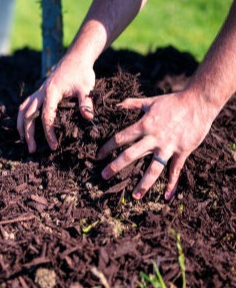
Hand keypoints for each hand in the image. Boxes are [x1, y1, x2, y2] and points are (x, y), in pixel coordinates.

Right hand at [17, 56, 95, 152]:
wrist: (76, 58)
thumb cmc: (81, 73)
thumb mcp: (86, 88)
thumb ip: (86, 102)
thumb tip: (88, 117)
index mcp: (51, 93)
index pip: (46, 117)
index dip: (48, 133)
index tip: (53, 146)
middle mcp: (40, 93)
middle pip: (28, 116)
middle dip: (28, 133)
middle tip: (32, 150)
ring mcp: (38, 92)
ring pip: (23, 110)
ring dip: (21, 126)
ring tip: (23, 141)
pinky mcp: (39, 92)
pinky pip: (25, 105)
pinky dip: (23, 117)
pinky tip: (24, 127)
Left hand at [98, 90, 215, 200]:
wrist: (198, 103)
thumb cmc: (173, 101)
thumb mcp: (150, 101)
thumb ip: (132, 104)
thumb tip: (117, 104)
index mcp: (144, 125)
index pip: (120, 138)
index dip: (108, 147)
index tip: (98, 155)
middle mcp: (154, 138)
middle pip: (131, 155)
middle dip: (116, 166)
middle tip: (104, 176)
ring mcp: (168, 147)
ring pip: (153, 168)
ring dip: (144, 183)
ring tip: (135, 196)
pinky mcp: (182, 151)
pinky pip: (175, 170)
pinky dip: (172, 184)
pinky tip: (167, 196)